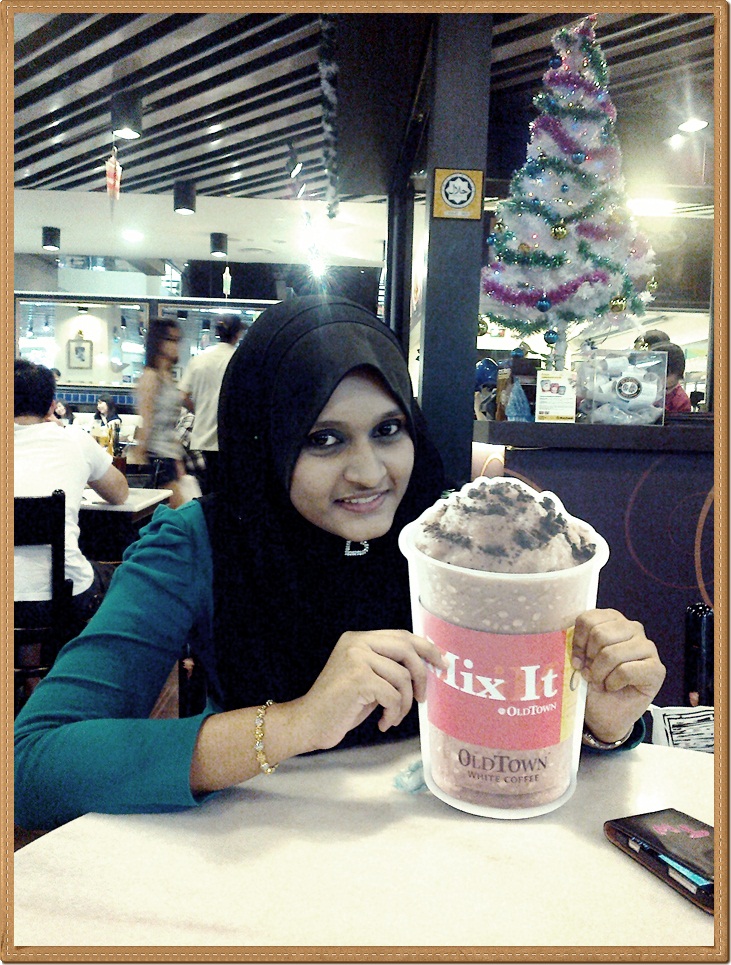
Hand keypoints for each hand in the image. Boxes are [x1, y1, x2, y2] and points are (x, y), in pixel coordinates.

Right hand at [296, 630, 445, 750]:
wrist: (309, 722)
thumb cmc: (340, 705)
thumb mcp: (366, 678)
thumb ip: (387, 666)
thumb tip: (426, 665)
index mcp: (359, 639)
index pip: (401, 636)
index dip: (425, 648)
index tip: (441, 662)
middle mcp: (357, 643)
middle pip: (407, 650)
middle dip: (421, 675)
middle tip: (422, 698)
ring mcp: (356, 659)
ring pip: (402, 677)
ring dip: (403, 703)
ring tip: (392, 716)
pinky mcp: (358, 679)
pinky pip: (393, 696)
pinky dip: (393, 713)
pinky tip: (382, 722)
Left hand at [572, 608, 665, 742]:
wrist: (605, 714)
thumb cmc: (593, 683)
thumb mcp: (580, 659)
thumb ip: (577, 645)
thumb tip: (572, 645)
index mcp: (612, 620)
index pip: (588, 619)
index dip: (577, 642)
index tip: (576, 659)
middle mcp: (632, 628)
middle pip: (599, 634)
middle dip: (589, 659)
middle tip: (590, 673)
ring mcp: (647, 647)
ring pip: (611, 653)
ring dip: (600, 673)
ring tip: (601, 681)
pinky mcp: (656, 669)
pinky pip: (625, 671)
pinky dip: (613, 683)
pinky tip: (614, 687)